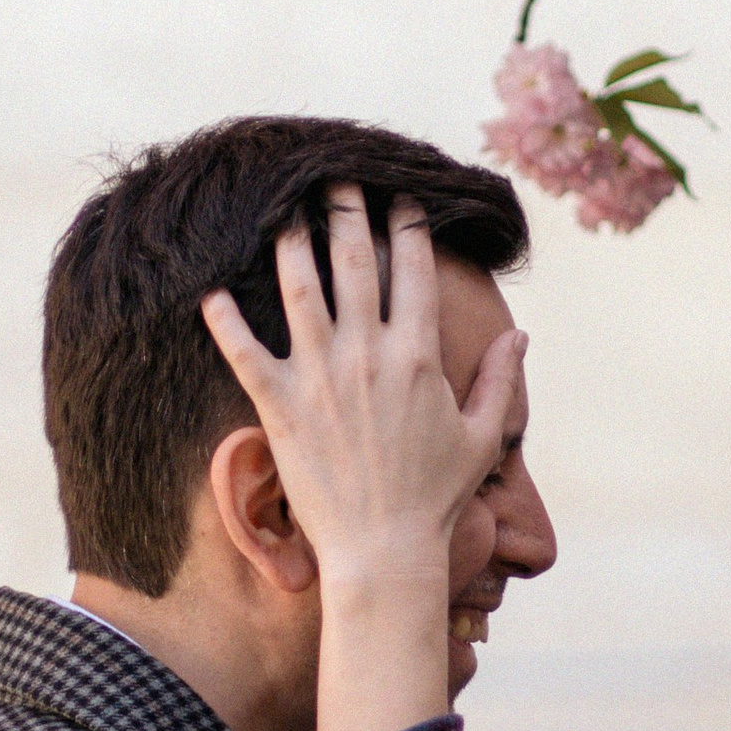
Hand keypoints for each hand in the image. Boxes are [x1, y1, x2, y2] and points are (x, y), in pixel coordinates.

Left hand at [202, 192, 523, 730]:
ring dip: (287, 242)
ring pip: (297, 289)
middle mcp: (368, 354)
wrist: (383, 551)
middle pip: (352, 261)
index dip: (406, 226)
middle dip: (344, 211)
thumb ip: (500, 380)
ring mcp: (320, 377)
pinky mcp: (279, 406)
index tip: (399, 197)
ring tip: (280, 211)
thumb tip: (523, 336)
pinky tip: (208, 289)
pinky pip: (243, 351)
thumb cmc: (435, 497)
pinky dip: (223, 318)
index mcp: (418, 355)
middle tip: (334, 179)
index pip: (412, 270)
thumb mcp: (482, 437)